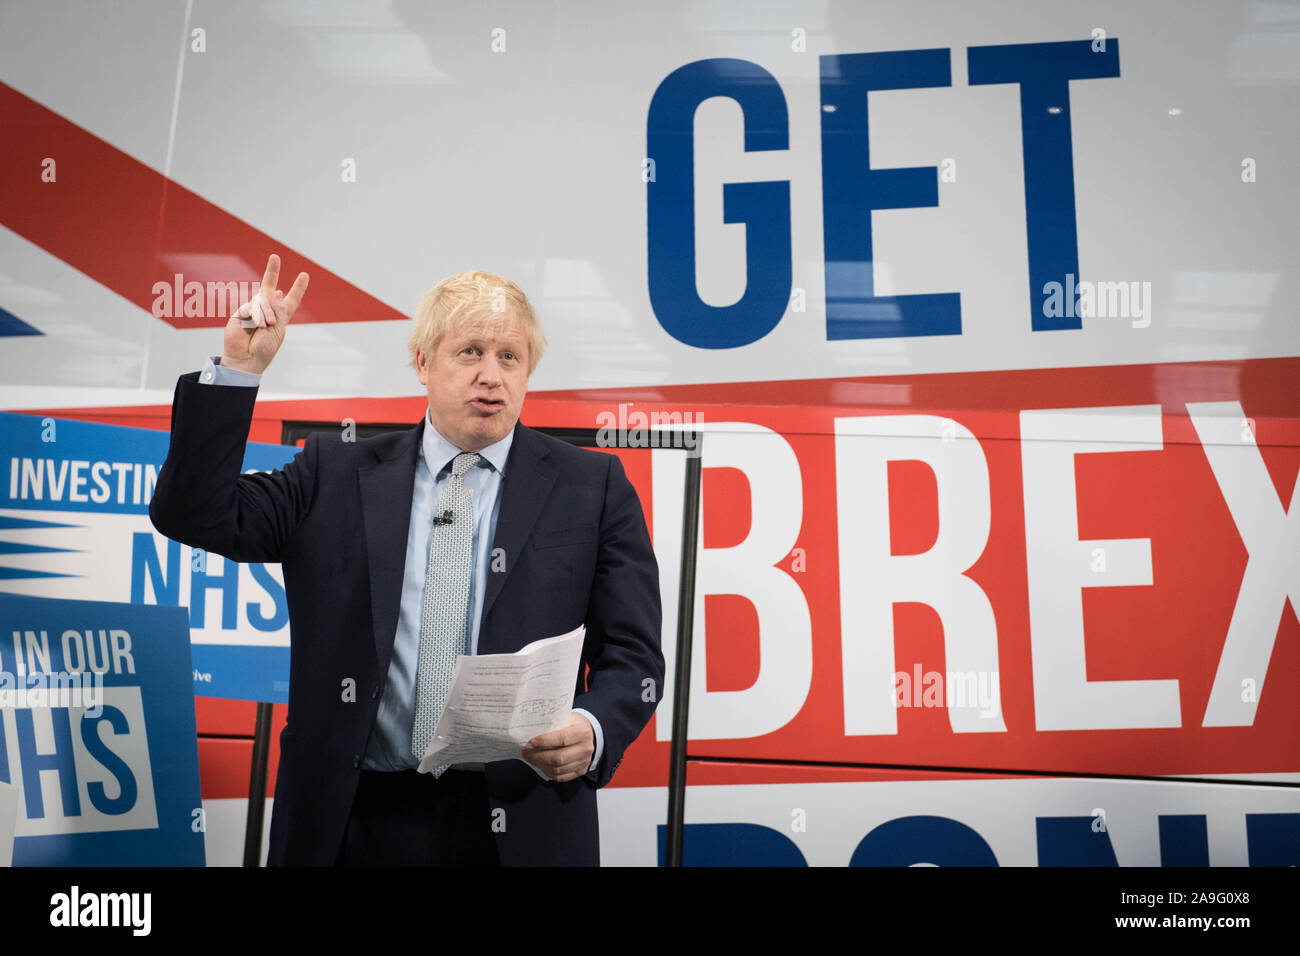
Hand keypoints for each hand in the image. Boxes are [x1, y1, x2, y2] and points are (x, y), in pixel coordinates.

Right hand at [222, 253, 308, 373]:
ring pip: (262, 298)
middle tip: (275, 257)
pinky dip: (257, 315)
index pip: (291, 300)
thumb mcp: (278, 329)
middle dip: (272, 271)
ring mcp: (253, 310)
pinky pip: (252, 305)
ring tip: (265, 326)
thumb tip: (276, 291)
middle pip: (270, 287)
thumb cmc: (265, 348)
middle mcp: (267, 310)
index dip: (298, 288)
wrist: (246, 358)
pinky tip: (256, 325)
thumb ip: (278, 310)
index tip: (304, 276)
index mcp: (280, 317)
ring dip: (266, 312)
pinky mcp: (242, 311)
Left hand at [522, 712, 594, 782]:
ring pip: (558, 769)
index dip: (545, 741)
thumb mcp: (566, 718)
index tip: (532, 742)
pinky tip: (540, 765)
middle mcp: (585, 748)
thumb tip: (532, 731)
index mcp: (582, 732)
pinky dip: (548, 772)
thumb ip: (553, 724)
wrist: (589, 733)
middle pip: (559, 757)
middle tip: (527, 752)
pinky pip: (561, 777)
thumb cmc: (574, 724)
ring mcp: (584, 761)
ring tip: (531, 758)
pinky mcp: (581, 771)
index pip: (562, 738)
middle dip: (539, 756)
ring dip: (541, 765)